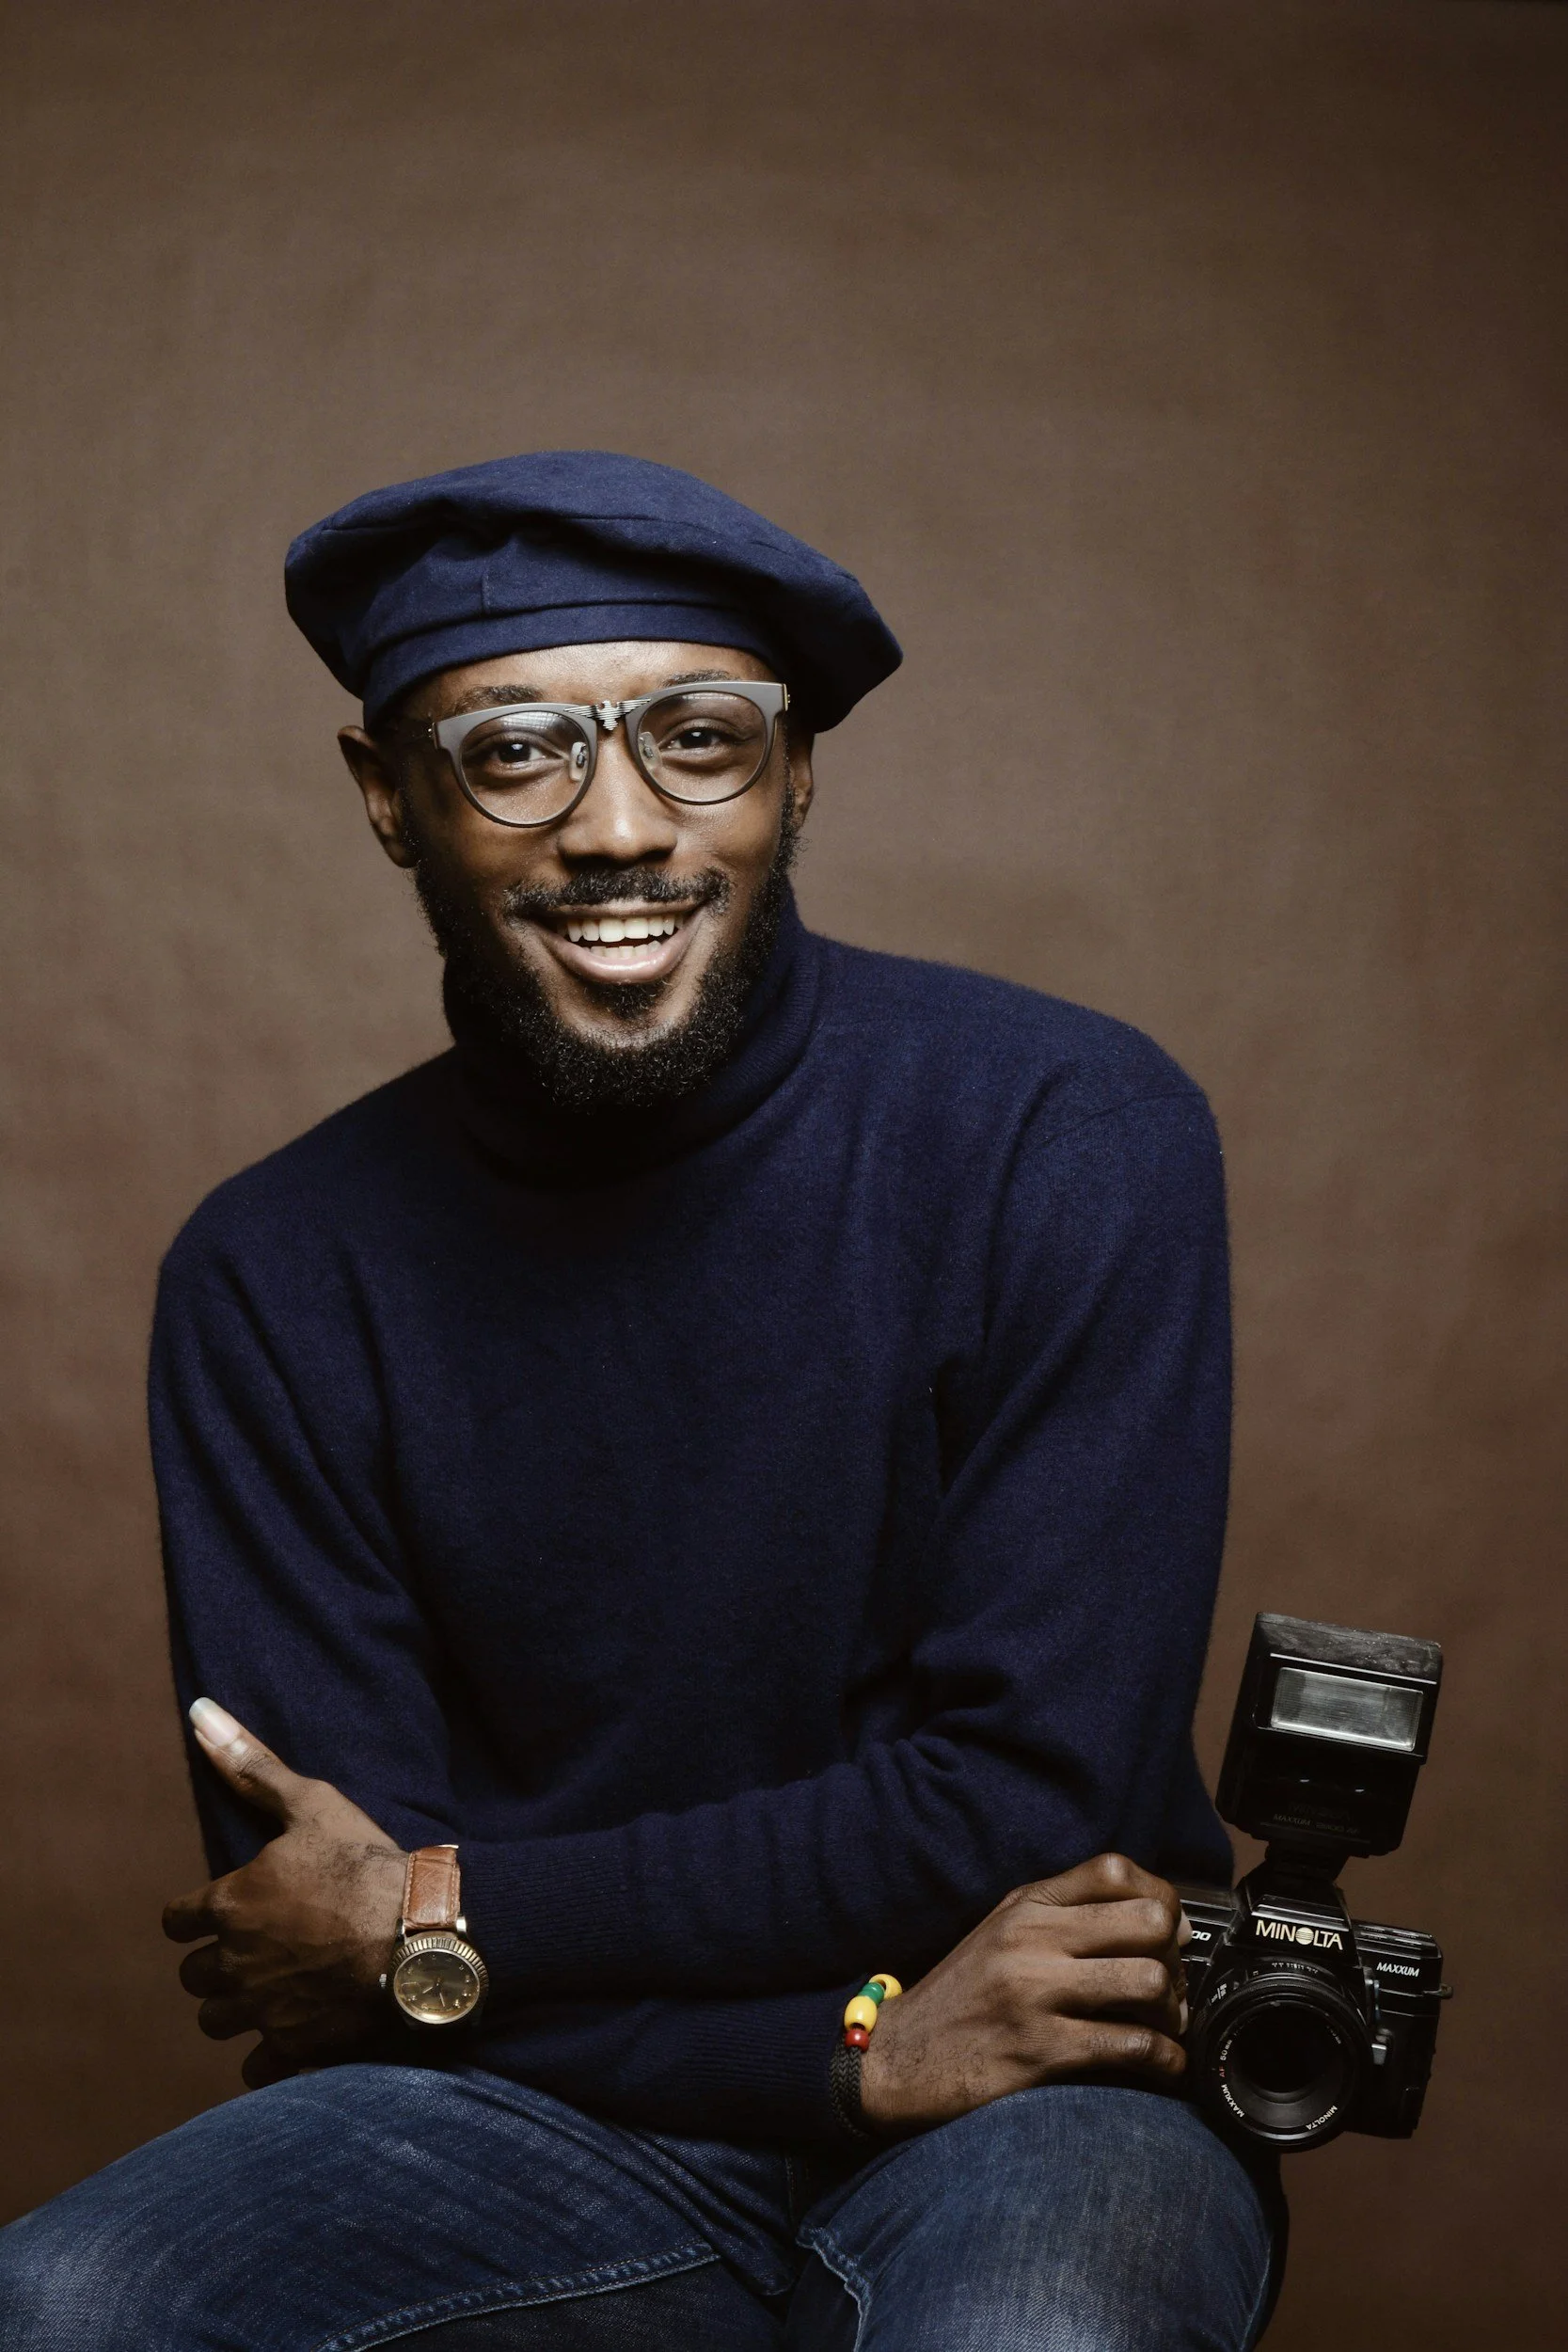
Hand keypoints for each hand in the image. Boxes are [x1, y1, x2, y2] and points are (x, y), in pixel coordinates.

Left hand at [163, 1700, 406, 2089]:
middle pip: (193, 1977)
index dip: (195, 1916)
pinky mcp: (292, 2046)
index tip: (220, 1913)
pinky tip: (293, 2030)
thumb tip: (199, 1714)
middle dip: (216, 1963)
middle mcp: (234, 1962)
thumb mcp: (312, 1803)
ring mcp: (261, 2009)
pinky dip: (268, 2052)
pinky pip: (254, 2065)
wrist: (422, 1933)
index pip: (176, 1921)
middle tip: (256, 1948)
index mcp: (230, 1904)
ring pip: (216, 2020)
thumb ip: (252, 1767)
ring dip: (235, 2007)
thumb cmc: (366, 1863)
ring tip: (272, 1989)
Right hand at [859, 1853, 1190, 2132]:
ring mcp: (1034, 1994)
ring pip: (1148, 1981)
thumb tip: (1168, 1922)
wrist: (897, 2059)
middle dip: (1176, 1957)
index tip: (1170, 1932)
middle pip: (1148, 1921)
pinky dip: (1165, 2059)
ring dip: (1173, 2010)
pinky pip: (1131, 2046)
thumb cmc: (962, 1997)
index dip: (1161, 1898)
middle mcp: (1031, 1939)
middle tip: (1173, 1986)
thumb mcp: (1004, 1933)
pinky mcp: (1040, 2052)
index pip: (1115, 1870)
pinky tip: (1163, 2066)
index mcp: (1025, 1905)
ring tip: (1165, 2026)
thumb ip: (1069, 1916)